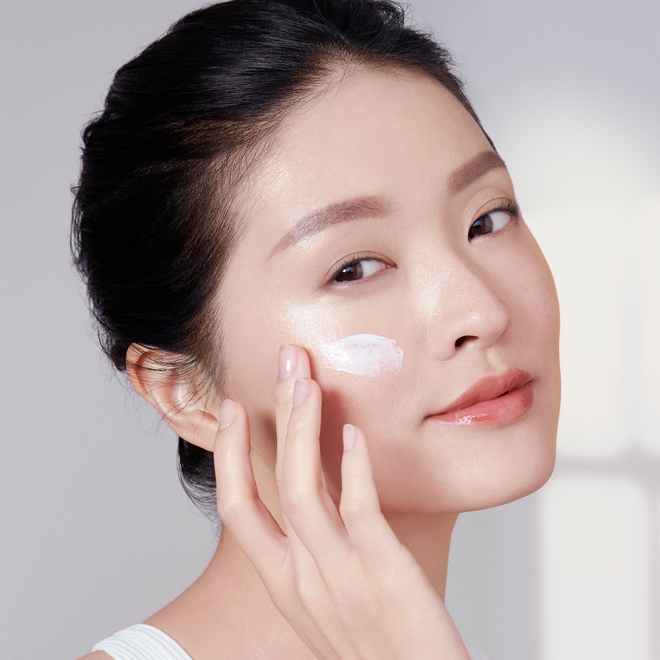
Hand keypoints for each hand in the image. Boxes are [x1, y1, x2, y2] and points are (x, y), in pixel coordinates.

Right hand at [213, 345, 469, 659]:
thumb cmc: (375, 647)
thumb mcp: (324, 603)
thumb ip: (313, 553)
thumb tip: (316, 497)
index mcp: (283, 583)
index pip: (236, 509)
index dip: (227, 455)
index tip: (232, 409)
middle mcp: (300, 577)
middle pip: (270, 485)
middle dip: (272, 417)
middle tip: (283, 363)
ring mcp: (338, 576)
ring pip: (303, 490)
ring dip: (302, 429)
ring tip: (307, 381)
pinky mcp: (383, 574)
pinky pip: (360, 511)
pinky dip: (353, 467)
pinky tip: (353, 431)